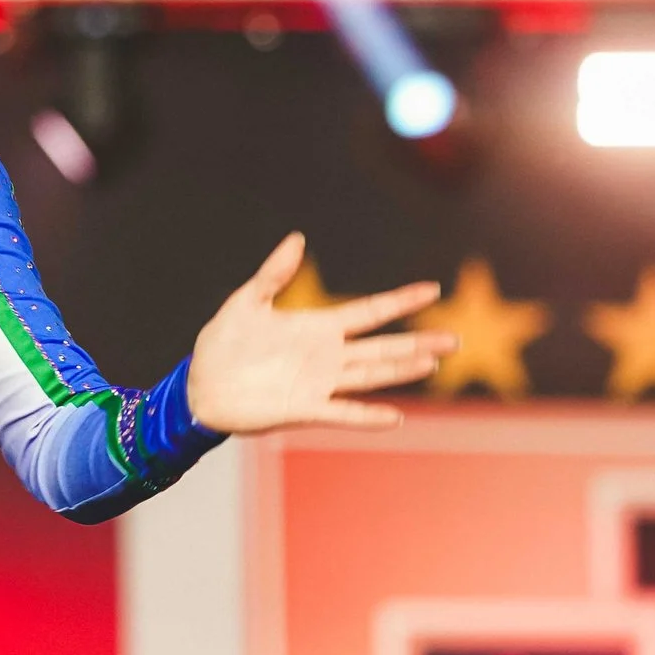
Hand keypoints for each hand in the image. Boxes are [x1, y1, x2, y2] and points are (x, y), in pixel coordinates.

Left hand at [186, 233, 455, 434]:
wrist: (199, 385)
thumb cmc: (222, 343)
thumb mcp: (246, 301)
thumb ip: (274, 273)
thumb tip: (297, 238)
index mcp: (317, 327)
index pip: (369, 311)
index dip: (400, 301)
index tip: (433, 289)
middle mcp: (327, 356)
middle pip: (383, 346)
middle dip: (418, 342)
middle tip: (455, 339)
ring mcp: (320, 383)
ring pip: (371, 375)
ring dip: (402, 370)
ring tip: (434, 362)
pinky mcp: (305, 409)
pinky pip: (343, 412)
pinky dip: (368, 415)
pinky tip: (395, 416)